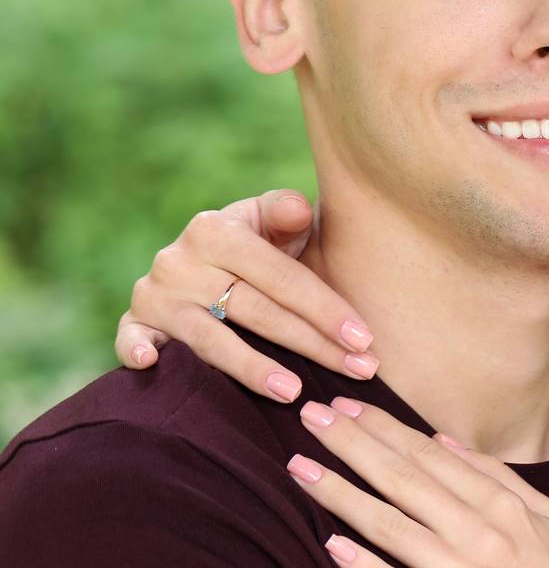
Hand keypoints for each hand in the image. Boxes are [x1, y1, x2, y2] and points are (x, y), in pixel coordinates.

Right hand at [114, 189, 378, 402]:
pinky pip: (129, 339)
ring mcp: (155, 294)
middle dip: (312, 344)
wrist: (205, 257)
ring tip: (295, 392)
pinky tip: (151, 365)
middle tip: (358, 372)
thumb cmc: (257, 243)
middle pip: (256, 311)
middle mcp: (180, 260)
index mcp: (217, 230)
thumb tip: (299, 211)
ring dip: (252, 368)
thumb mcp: (272, 219)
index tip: (364, 339)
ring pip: (210, 339)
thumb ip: (286, 211)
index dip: (326, 308)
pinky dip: (135, 351)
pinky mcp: (136, 321)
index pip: (282, 277)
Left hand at [288, 399, 548, 566]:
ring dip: (341, 494)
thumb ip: (496, 477)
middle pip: (404, 479)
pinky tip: (333, 544)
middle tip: (312, 417)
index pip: (431, 455)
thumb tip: (442, 439)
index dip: (385, 428)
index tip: (347, 405)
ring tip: (301, 469)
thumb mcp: (547, 518)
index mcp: (504, 504)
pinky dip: (366, 564)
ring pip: (391, 524)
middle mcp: (480, 532)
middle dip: (353, 445)